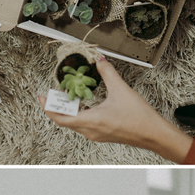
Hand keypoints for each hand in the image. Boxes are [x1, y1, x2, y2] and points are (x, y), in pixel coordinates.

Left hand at [38, 55, 193, 162]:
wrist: (153, 134)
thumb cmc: (138, 117)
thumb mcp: (121, 90)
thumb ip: (108, 73)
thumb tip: (99, 60)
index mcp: (90, 122)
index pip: (59, 117)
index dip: (47, 107)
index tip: (40, 97)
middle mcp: (89, 131)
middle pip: (65, 120)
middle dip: (57, 106)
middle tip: (53, 93)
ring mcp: (95, 134)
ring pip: (75, 122)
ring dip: (69, 110)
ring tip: (68, 95)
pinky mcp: (102, 134)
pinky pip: (84, 123)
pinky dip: (81, 113)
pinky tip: (85, 103)